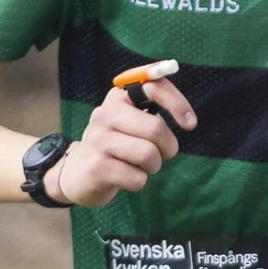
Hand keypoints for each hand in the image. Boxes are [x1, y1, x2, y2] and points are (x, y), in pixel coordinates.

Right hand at [51, 78, 200, 207]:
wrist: (77, 173)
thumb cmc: (115, 144)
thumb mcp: (129, 120)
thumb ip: (153, 109)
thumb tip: (187, 117)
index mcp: (117, 97)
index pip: (153, 87)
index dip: (177, 104)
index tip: (190, 123)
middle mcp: (104, 114)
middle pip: (156, 128)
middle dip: (168, 147)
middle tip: (163, 154)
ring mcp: (98, 140)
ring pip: (148, 154)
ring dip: (153, 166)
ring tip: (141, 166)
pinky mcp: (97, 168)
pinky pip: (137, 178)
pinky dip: (139, 181)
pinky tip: (125, 177)